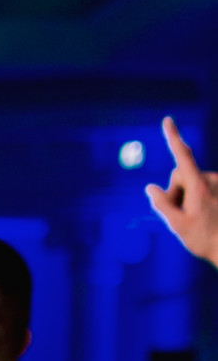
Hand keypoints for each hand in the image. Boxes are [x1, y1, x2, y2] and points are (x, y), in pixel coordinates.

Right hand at [147, 117, 217, 266]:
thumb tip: (150, 188)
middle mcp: (210, 179)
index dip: (173, 138)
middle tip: (177, 215)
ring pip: (191, 182)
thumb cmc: (204, 239)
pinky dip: (196, 198)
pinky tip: (202, 216)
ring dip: (186, 197)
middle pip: (181, 175)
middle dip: (174, 191)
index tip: (167, 120)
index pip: (182, 156)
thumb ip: (162, 205)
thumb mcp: (178, 225)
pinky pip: (201, 187)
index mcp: (199, 186)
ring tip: (193, 218)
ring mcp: (217, 182)